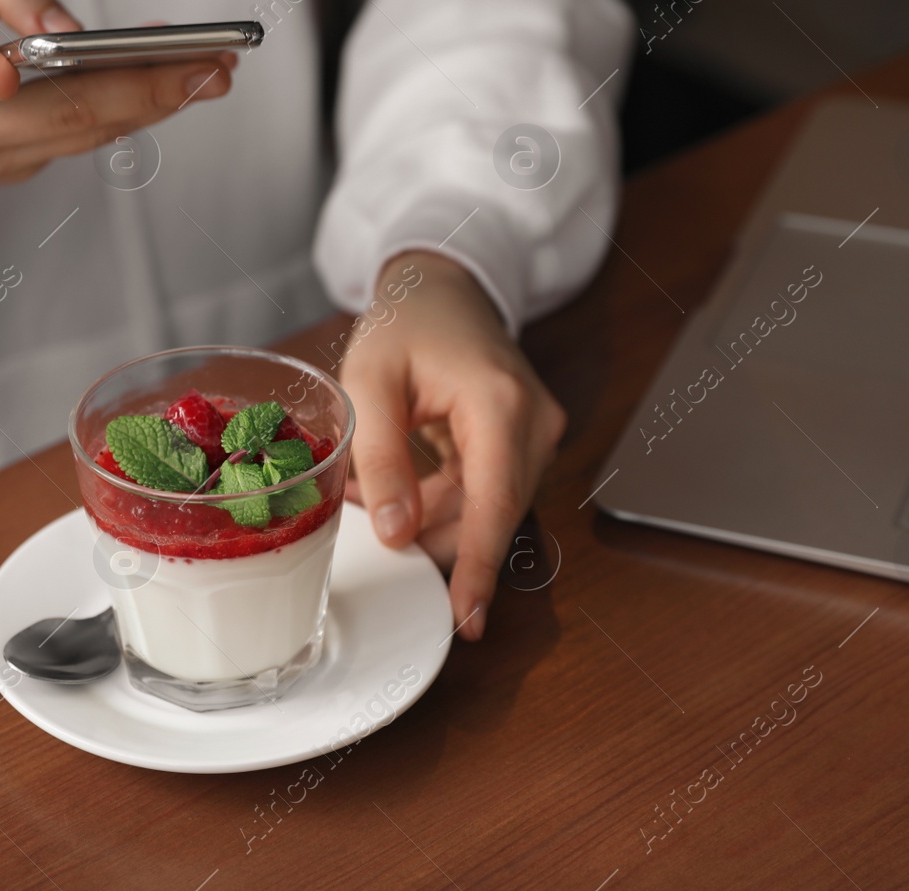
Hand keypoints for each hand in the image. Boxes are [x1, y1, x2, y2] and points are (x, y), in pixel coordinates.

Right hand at [0, 0, 236, 186]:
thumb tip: (71, 27)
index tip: (2, 74)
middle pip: (57, 113)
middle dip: (143, 90)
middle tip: (210, 66)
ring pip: (84, 133)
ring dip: (158, 102)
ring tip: (215, 71)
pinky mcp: (19, 172)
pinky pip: (84, 137)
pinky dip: (133, 108)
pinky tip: (176, 82)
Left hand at [340, 251, 565, 640]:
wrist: (442, 287)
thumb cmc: (406, 323)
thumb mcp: (370, 383)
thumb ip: (379, 460)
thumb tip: (396, 534)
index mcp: (501, 404)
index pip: (493, 505)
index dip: (477, 568)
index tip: (467, 620)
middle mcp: (536, 423)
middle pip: (492, 515)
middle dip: (437, 543)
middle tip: (379, 550)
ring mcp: (538, 433)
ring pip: (490, 510)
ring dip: (437, 522)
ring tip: (382, 509)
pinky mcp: (528, 442)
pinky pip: (488, 493)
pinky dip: (446, 504)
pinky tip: (407, 496)